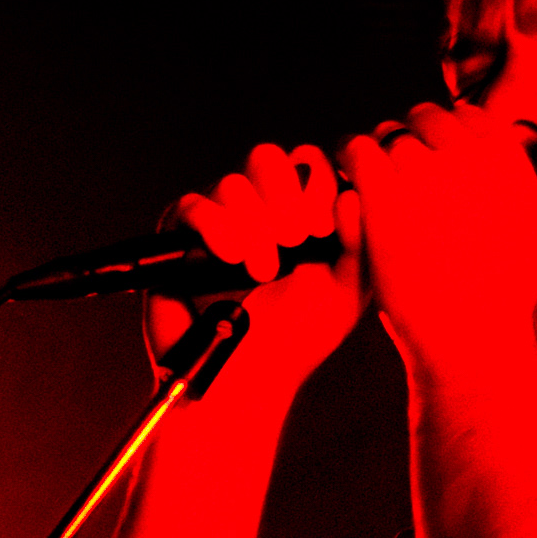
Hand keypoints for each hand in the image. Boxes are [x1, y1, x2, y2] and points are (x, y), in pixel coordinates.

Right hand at [145, 142, 364, 389]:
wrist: (247, 380)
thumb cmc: (297, 340)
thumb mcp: (346, 294)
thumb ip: (358, 244)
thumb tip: (351, 193)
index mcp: (300, 211)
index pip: (309, 162)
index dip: (317, 184)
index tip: (322, 229)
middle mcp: (257, 207)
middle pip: (267, 157)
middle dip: (285, 194)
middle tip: (296, 238)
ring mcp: (217, 219)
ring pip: (232, 183)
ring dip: (254, 225)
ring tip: (263, 271)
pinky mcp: (178, 238)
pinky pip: (193, 207)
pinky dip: (216, 228)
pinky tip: (232, 259)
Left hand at [340, 104, 536, 394]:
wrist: (470, 336)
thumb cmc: (511, 289)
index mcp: (503, 151)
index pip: (461, 116)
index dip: (444, 139)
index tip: (435, 170)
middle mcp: (465, 151)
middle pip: (422, 119)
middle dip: (409, 140)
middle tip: (397, 175)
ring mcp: (422, 170)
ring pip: (386, 134)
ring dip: (378, 153)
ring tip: (373, 184)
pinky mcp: (383, 194)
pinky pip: (357, 151)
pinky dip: (349, 160)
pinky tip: (350, 186)